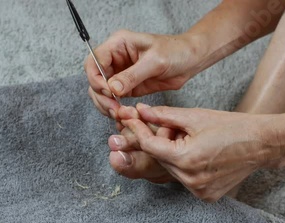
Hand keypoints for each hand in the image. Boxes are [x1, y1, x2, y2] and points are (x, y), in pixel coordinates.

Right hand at [84, 29, 203, 118]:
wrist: (191, 60)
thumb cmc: (176, 51)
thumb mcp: (155, 61)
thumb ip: (132, 75)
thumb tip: (112, 88)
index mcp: (118, 44)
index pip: (94, 61)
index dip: (96, 78)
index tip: (107, 92)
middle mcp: (115, 59)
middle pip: (94, 79)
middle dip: (101, 96)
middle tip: (114, 109)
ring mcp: (120, 74)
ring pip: (101, 92)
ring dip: (107, 105)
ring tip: (120, 115)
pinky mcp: (127, 87)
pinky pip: (114, 100)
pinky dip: (116, 109)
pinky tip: (124, 115)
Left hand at [121, 104, 284, 201]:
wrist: (262, 144)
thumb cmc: (231, 126)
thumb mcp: (194, 117)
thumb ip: (163, 116)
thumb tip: (140, 112)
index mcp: (186, 159)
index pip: (149, 146)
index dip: (137, 130)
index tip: (130, 119)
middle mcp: (190, 180)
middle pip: (159, 158)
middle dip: (158, 141)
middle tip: (169, 127)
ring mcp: (199, 191)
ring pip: (171, 169)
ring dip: (171, 154)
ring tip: (189, 139)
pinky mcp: (206, 196)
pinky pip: (185, 179)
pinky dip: (184, 166)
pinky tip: (198, 153)